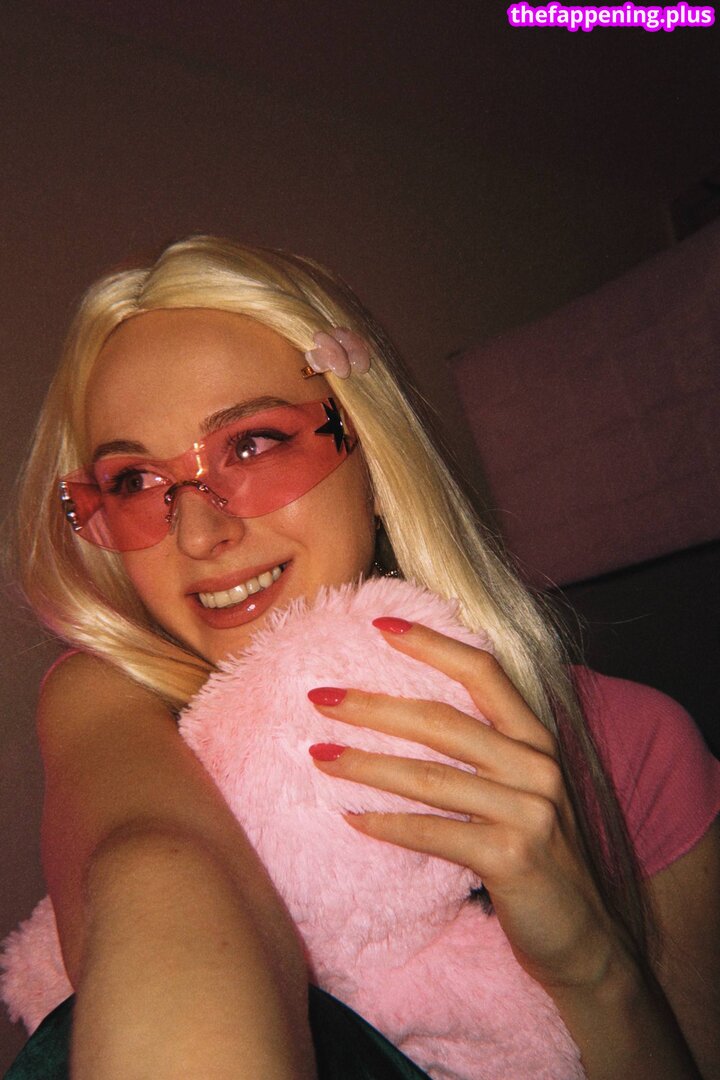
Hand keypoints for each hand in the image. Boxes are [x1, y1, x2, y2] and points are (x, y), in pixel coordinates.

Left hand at [307, 618, 628, 994]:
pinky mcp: (514, 857)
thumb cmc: (535, 851)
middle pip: (443, 720)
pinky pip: (434, 832)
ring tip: (319, 754)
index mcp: (535, 737)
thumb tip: (405, 710)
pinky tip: (350, 819)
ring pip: (430, 777)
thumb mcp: (518, 789)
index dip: (432, 643)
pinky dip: (387, 825)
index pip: (483, 671)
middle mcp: (537, 764)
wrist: (582, 933)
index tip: (378, 623)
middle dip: (374, 706)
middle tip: (319, 697)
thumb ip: (482, 749)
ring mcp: (530, 810)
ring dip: (366, 765)